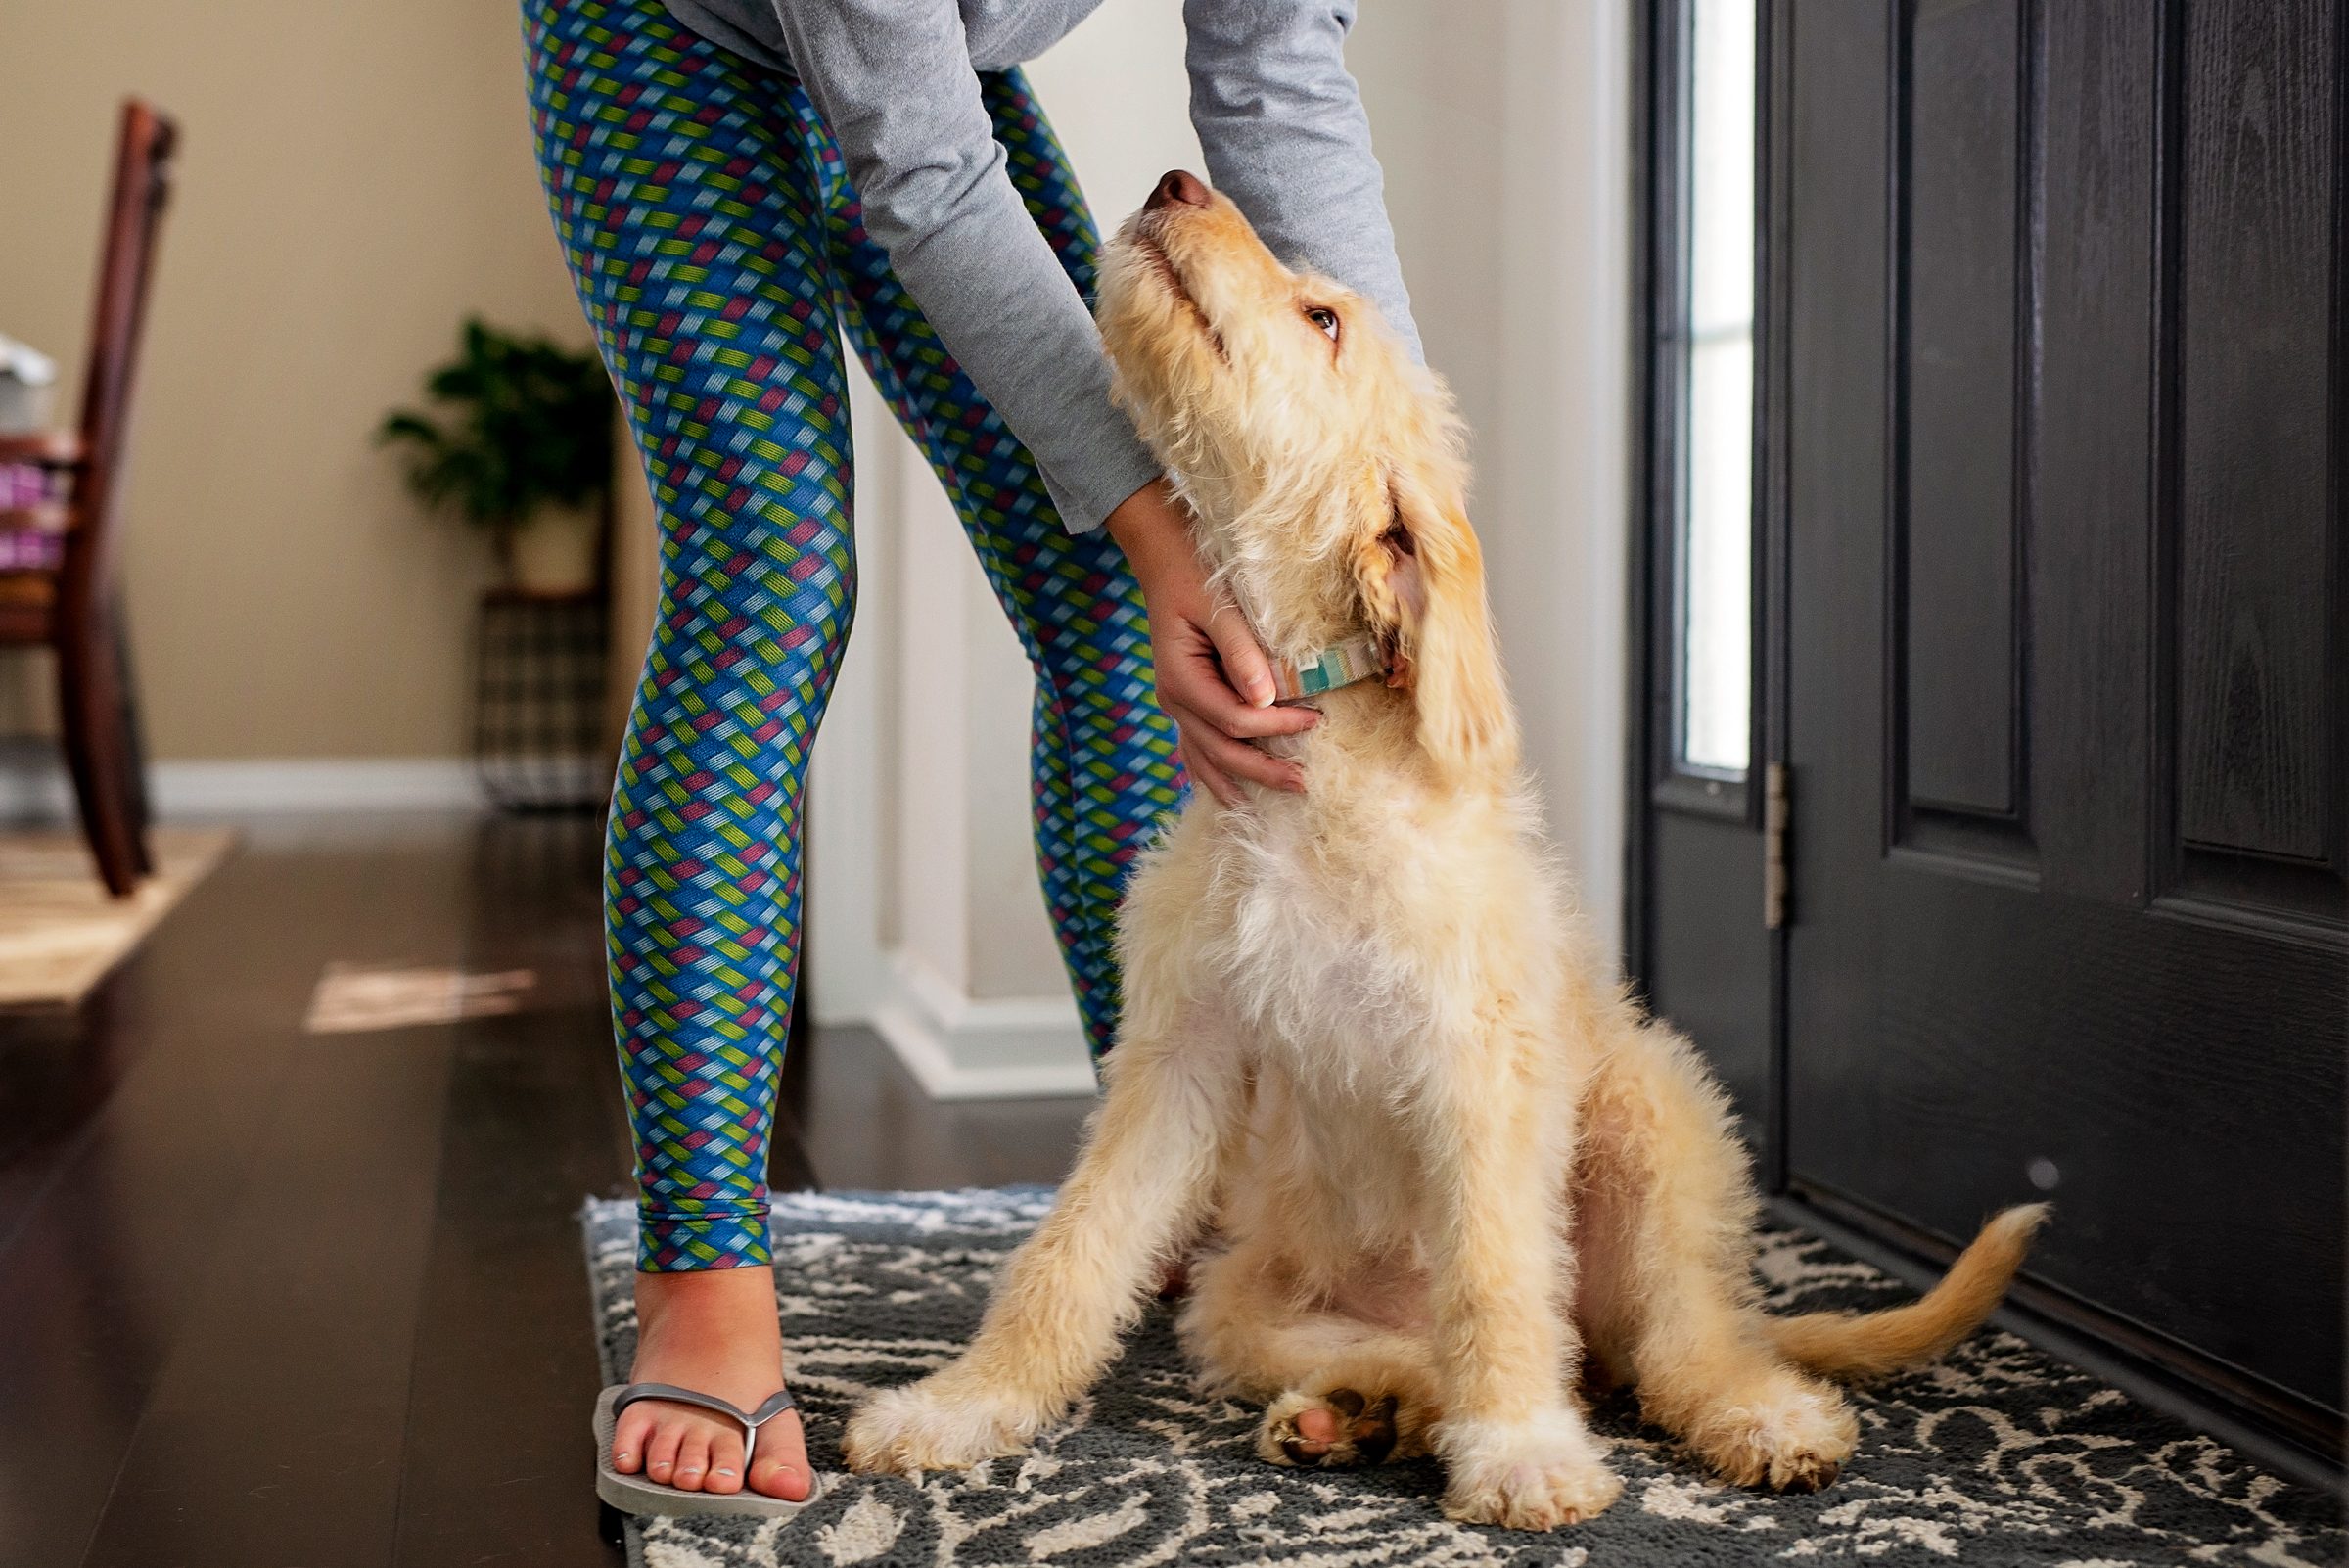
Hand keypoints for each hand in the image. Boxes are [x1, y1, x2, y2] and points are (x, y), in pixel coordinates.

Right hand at [1104, 479, 1316, 804]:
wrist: (1166, 563)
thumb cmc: (1196, 577)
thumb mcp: (1219, 606)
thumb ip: (1241, 651)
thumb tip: (1267, 697)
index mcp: (1181, 678)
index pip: (1233, 718)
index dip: (1275, 725)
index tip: (1316, 720)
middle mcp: (1174, 700)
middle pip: (1220, 750)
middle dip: (1262, 770)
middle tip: (1303, 784)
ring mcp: (1177, 706)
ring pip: (1205, 758)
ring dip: (1238, 781)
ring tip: (1269, 805)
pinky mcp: (1186, 703)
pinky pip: (1196, 749)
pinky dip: (1213, 773)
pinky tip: (1232, 793)